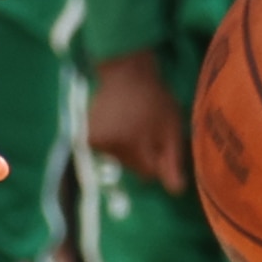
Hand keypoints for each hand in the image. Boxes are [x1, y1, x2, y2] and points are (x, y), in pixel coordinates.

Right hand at [83, 53, 185, 194]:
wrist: (124, 71)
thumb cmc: (153, 97)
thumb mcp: (171, 126)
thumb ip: (172, 159)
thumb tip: (176, 191)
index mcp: (131, 144)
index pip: (148, 173)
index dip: (158, 158)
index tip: (160, 139)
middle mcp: (108, 147)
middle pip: (132, 167)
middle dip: (142, 153)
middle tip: (146, 128)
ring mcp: (94, 142)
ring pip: (119, 159)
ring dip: (128, 148)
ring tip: (132, 123)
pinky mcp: (85, 138)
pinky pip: (107, 151)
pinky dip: (115, 143)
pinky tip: (118, 125)